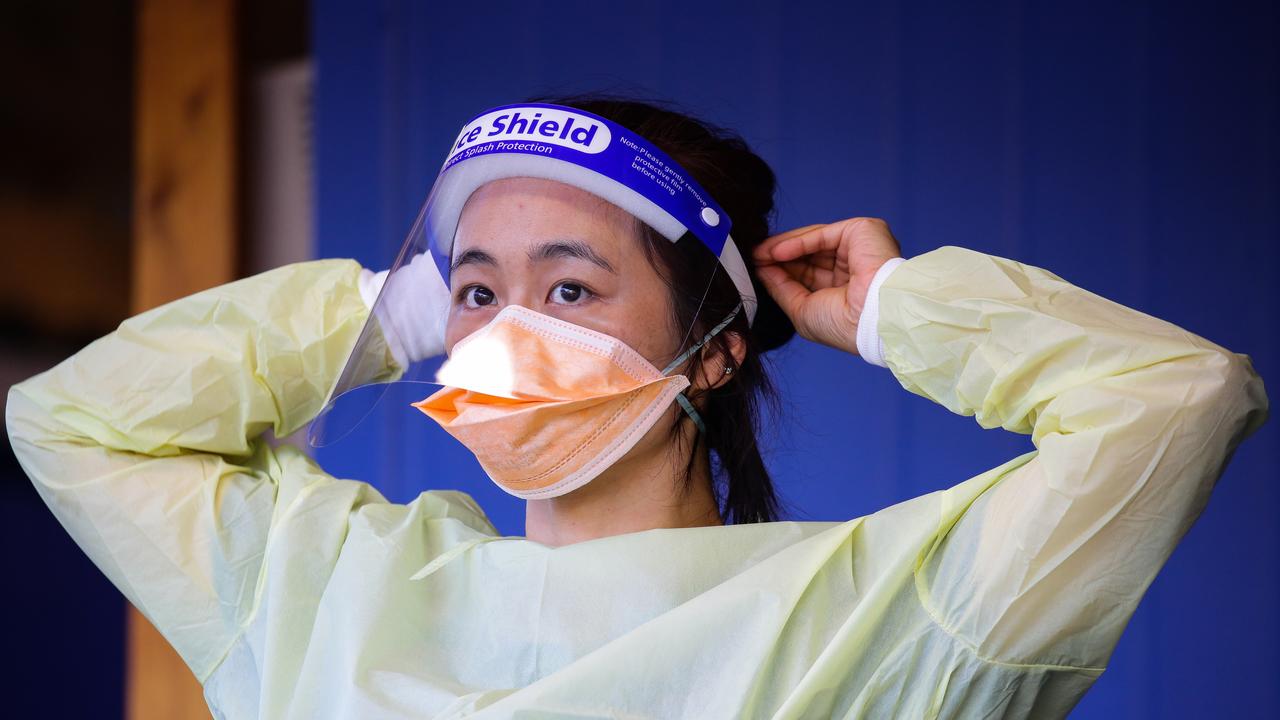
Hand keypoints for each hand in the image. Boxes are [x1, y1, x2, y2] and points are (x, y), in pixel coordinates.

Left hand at [753, 217, 901, 354]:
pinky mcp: (861, 231)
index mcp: (845, 289)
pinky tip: (775, 252)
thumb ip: (781, 288)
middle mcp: (853, 267)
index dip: (782, 271)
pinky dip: (797, 242)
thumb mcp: (802, 309)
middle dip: (779, 258)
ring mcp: (858, 248)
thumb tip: (761, 269)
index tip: (756, 268)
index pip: (808, 274)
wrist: (872, 319)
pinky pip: (822, 234)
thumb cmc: (843, 325)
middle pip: (809, 256)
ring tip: (759, 254)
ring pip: (813, 242)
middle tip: (754, 258)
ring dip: (783, 248)